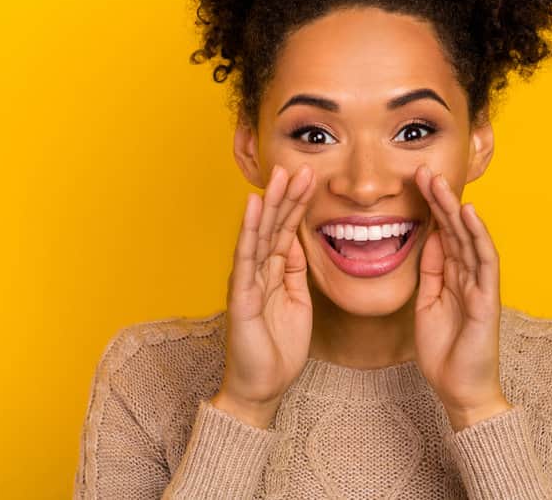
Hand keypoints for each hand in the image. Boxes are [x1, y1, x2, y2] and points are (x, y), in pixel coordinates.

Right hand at [211, 164, 316, 427]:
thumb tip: (296, 242)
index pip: (286, 230)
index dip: (297, 204)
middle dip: (286, 195)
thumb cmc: (279, 346)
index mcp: (273, 271)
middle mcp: (257, 270)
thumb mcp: (297, 300)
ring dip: (269, 203)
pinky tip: (252, 207)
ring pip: (259, 233)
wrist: (263, 385)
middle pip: (272, 225)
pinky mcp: (241, 294)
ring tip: (278, 176)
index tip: (311, 177)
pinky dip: (249, 230)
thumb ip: (294, 271)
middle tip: (299, 165)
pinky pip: (246, 257)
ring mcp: (247, 280)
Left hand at [412, 165, 510, 430]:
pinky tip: (469, 214)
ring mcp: (481, 284)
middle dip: (441, 199)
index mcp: (454, 275)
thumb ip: (432, 270)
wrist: (460, 390)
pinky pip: (484, 261)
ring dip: (456, 209)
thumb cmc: (444, 350)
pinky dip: (478, 235)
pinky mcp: (487, 298)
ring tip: (442, 184)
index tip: (415, 181)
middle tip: (424, 171)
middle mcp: (469, 275)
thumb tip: (431, 236)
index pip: (443, 233)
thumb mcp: (427, 302)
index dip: (431, 207)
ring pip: (469, 238)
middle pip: (455, 229)